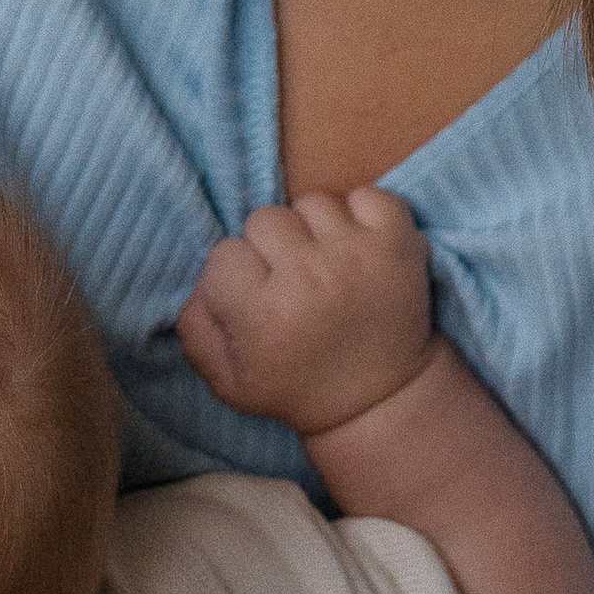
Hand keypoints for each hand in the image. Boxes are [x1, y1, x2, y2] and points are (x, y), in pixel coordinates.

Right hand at [178, 191, 435, 439]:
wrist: (381, 398)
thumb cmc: (297, 387)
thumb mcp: (229, 382)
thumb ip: (196, 331)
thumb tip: (198, 287)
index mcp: (263, 312)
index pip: (224, 254)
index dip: (235, 277)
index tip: (256, 301)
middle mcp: (308, 276)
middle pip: (265, 219)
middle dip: (271, 248)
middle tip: (291, 281)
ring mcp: (356, 254)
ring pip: (312, 203)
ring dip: (314, 230)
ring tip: (325, 265)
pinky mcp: (397, 242)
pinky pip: (366, 195)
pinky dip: (360, 214)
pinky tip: (357, 248)